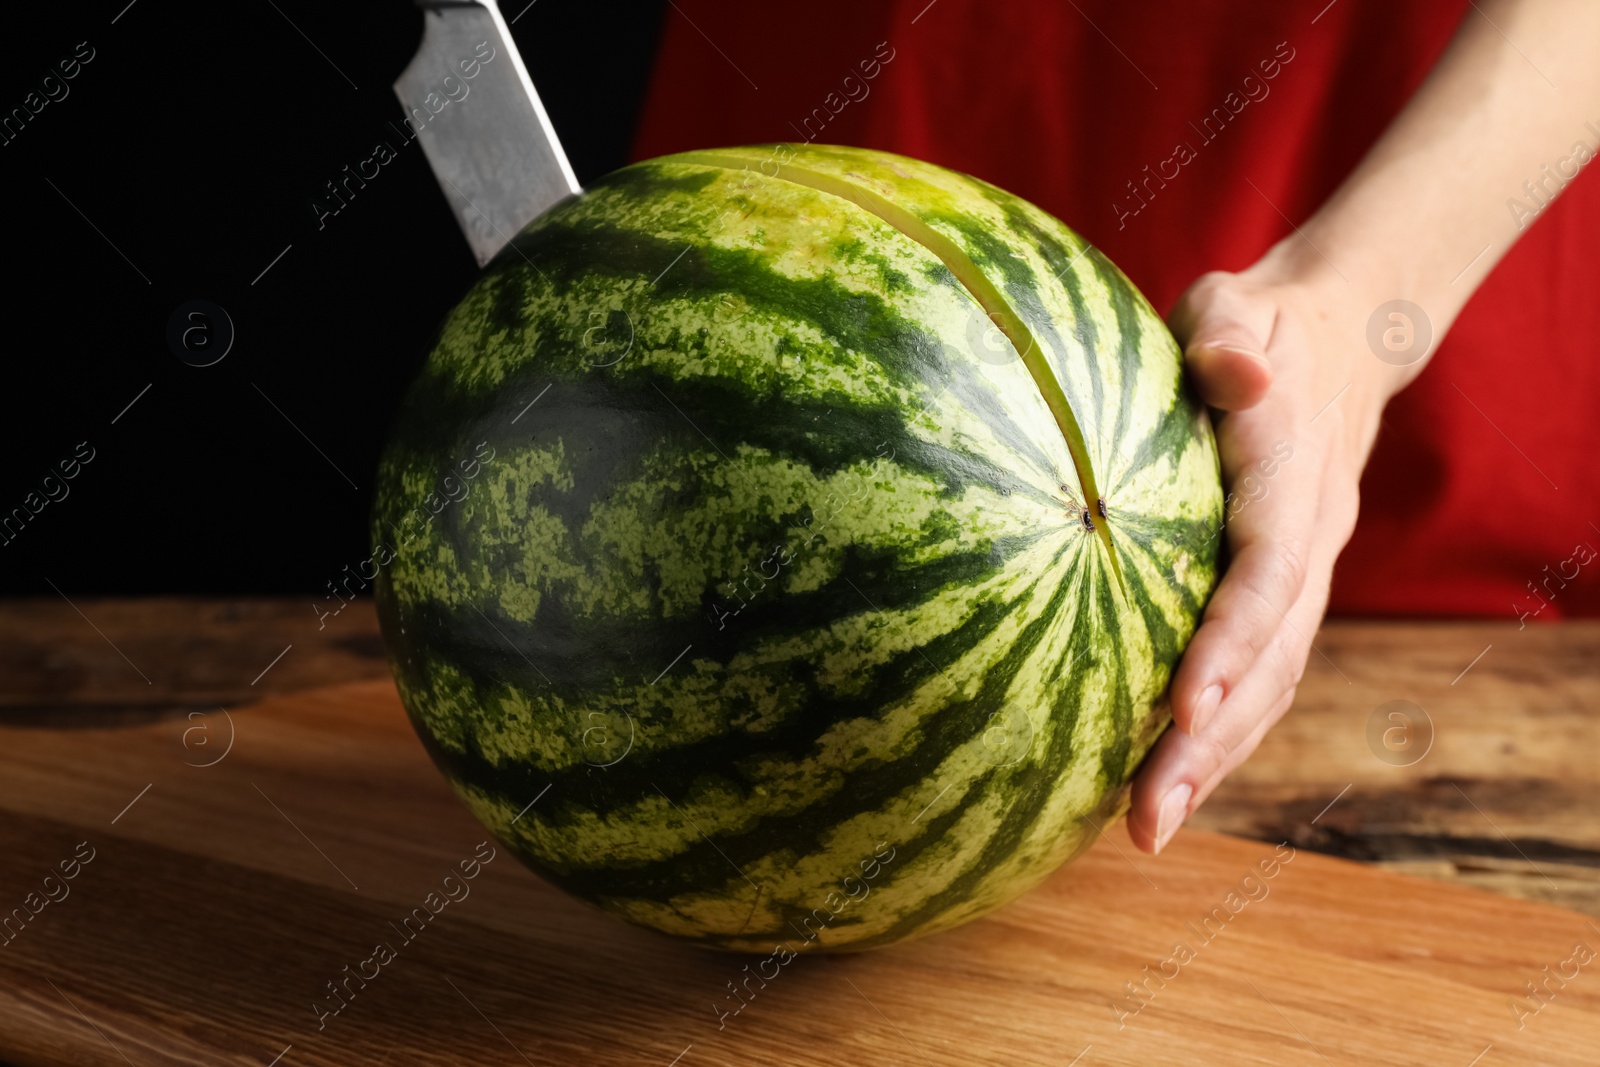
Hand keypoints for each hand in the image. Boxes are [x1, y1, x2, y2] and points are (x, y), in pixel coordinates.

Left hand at [1125, 251, 1395, 853]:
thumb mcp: (1238, 303)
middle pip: (1272, 656)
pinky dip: (1221, 730)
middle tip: (1149, 819)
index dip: (1232, 640)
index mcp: (1293, 472)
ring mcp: (1305, 571)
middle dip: (1213, 743)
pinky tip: (1164, 779)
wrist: (1338, 339)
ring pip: (1272, 681)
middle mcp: (1311, 537)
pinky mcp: (1286, 590)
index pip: (1270, 569)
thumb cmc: (1259, 320)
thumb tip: (1234, 368)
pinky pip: (1261, 672)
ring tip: (1147, 829)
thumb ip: (1229, 334)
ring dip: (1215, 759)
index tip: (1182, 705)